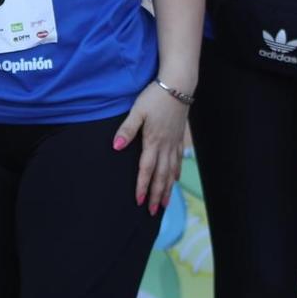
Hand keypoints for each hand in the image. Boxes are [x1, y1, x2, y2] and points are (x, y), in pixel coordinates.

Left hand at [115, 79, 187, 214]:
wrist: (178, 85)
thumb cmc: (155, 96)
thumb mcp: (137, 110)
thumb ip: (127, 130)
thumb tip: (116, 147)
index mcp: (153, 141)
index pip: (146, 169)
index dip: (142, 186)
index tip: (139, 201)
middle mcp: (166, 145)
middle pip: (161, 175)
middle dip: (156, 195)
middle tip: (153, 212)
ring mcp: (174, 142)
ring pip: (171, 171)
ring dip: (167, 188)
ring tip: (164, 203)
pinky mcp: (179, 137)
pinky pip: (178, 160)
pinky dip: (176, 173)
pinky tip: (174, 179)